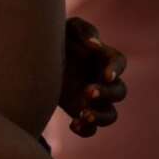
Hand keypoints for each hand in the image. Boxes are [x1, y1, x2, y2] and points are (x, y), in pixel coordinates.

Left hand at [60, 17, 125, 137]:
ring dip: (100, 117)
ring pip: (111, 115)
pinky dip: (86, 130)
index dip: (116, 70)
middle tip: (88, 92)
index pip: (119, 63)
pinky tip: (73, 123)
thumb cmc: (61, 38)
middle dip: (107, 94)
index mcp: (105, 57)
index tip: (106, 76)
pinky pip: (91, 129)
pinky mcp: (80, 112)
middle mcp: (103, 80)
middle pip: (120, 92)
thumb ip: (83, 31)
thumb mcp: (70, 28)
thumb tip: (95, 45)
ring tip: (84, 114)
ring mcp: (94, 99)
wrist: (39, 58)